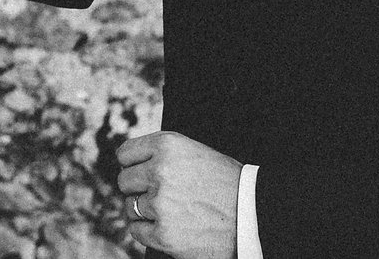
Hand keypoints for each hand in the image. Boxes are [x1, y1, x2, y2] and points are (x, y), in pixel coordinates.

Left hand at [117, 131, 240, 258]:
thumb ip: (162, 154)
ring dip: (145, 211)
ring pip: (130, 207)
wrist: (254, 216)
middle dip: (138, 189)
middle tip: (160, 195)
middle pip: (124, 181)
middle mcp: (160, 172)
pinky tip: (167, 227)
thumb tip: (129, 165)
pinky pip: (136, 230)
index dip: (134, 166)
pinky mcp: (163, 234)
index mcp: (167, 145)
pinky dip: (148, 231)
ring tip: (170, 212)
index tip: (143, 173)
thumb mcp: (194, 153)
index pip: (125, 154)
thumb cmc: (227, 183)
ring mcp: (160, 204)